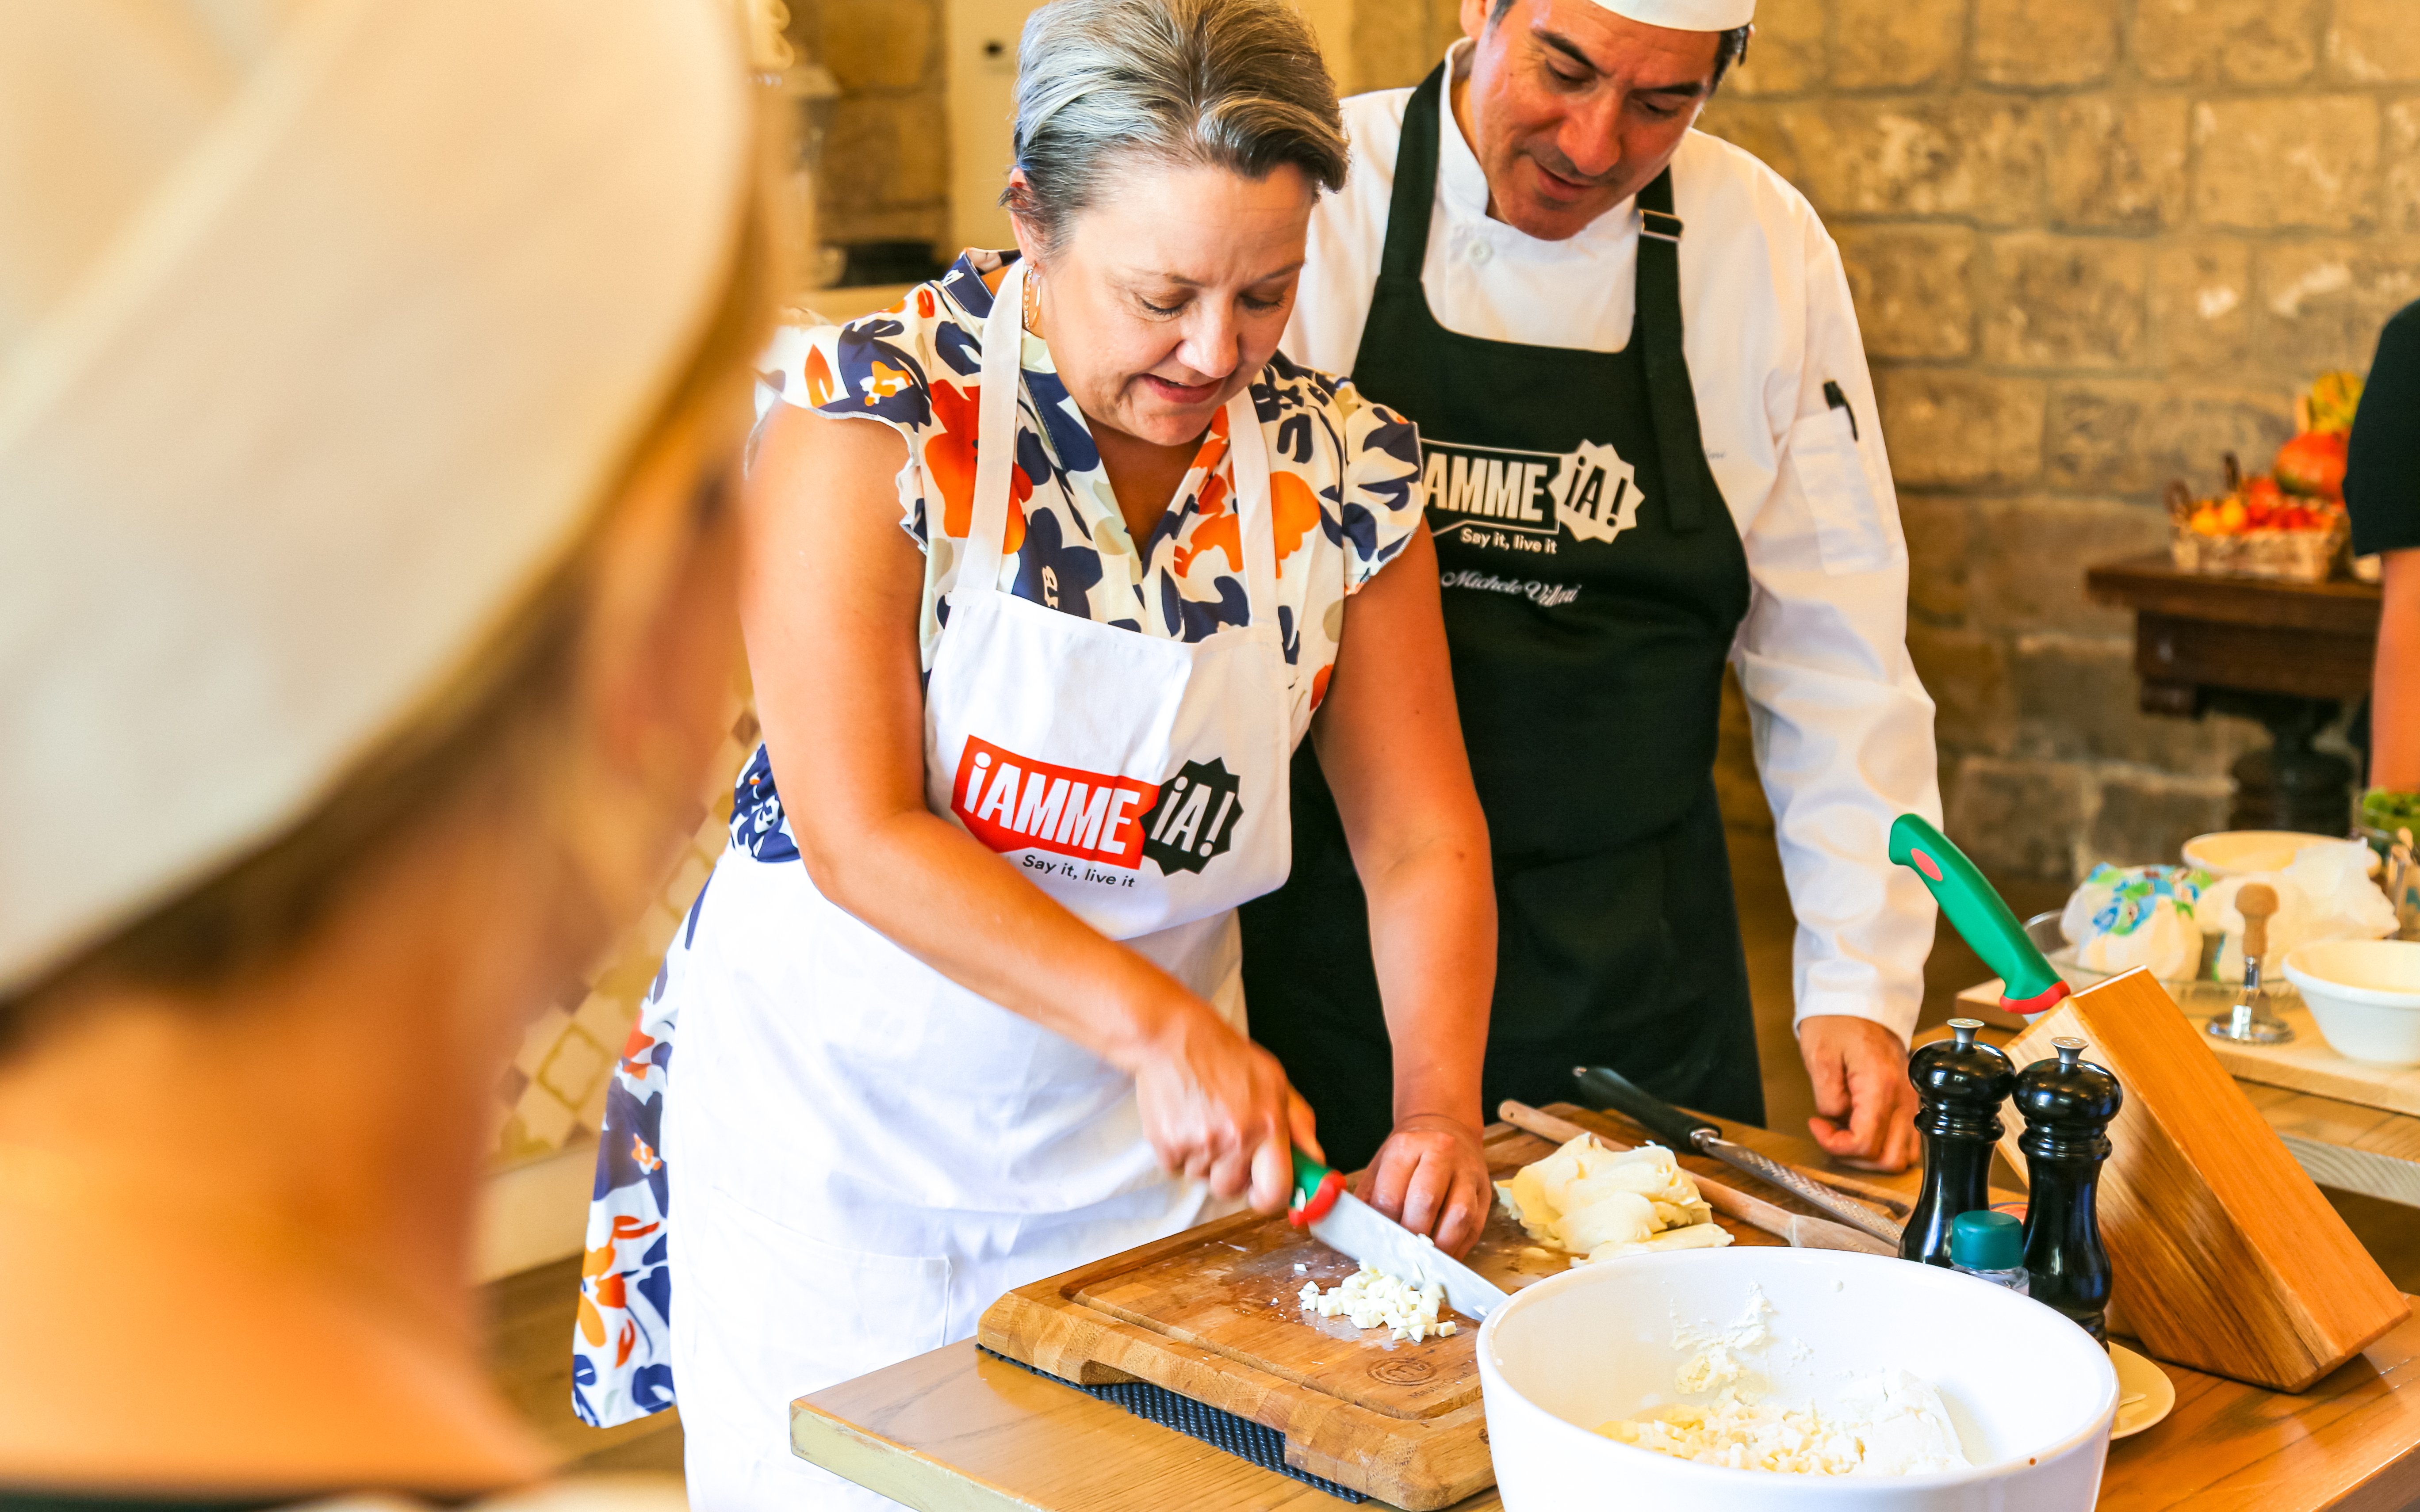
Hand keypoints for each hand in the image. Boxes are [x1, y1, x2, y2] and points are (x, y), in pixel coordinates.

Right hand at [1130, 1001, 1318, 1213]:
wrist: (1173, 1038)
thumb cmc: (1226, 1057)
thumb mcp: (1275, 1081)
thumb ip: (1299, 1124)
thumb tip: (1315, 1161)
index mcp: (1268, 1124)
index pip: (1276, 1192)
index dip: (1271, 1198)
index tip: (1267, 1191)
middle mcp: (1235, 1138)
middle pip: (1233, 1192)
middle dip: (1232, 1175)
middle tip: (1228, 1143)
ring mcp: (1200, 1144)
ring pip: (1204, 1180)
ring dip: (1205, 1161)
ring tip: (1204, 1122)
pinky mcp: (1167, 1145)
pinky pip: (1176, 1170)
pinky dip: (1179, 1153)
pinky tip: (1185, 1121)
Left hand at [1357, 1113, 1491, 1258]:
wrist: (1445, 1128)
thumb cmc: (1407, 1156)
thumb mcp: (1380, 1167)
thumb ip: (1369, 1201)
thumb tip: (1360, 1239)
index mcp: (1405, 1147)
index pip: (1390, 1198)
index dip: (1383, 1230)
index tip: (1379, 1250)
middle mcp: (1440, 1154)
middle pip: (1426, 1204)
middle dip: (1412, 1239)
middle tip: (1402, 1259)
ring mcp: (1467, 1171)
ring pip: (1459, 1216)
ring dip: (1441, 1247)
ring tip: (1426, 1263)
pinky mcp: (1484, 1190)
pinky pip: (1475, 1226)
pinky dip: (1459, 1248)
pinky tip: (1444, 1258)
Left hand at [1800, 1015, 1918, 1171]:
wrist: (1861, 1000)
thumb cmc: (1838, 1022)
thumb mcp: (1819, 1056)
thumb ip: (1827, 1097)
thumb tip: (1836, 1121)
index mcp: (1880, 1086)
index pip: (1865, 1144)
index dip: (1836, 1146)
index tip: (1817, 1126)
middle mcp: (1903, 1098)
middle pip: (1889, 1159)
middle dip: (1854, 1157)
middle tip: (1830, 1135)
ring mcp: (1912, 1101)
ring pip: (1902, 1156)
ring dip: (1871, 1156)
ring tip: (1845, 1133)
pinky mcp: (1911, 1101)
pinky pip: (1908, 1140)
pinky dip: (1885, 1144)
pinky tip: (1861, 1127)